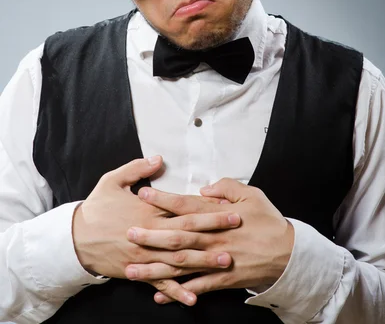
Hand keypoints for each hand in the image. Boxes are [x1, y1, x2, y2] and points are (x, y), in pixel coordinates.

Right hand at [72, 157, 240, 303]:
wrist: (75, 238)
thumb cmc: (96, 208)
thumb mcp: (113, 180)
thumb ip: (137, 169)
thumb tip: (158, 160)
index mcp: (147, 210)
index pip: (182, 207)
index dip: (205, 206)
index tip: (226, 203)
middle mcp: (150, 233)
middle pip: (187, 230)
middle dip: (214, 228)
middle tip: (236, 226)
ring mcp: (145, 255)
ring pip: (179, 259)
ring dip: (204, 260)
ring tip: (227, 260)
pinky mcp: (138, 271)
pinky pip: (160, 283)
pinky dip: (177, 291)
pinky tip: (194, 297)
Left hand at [134, 178, 293, 303]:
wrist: (289, 253)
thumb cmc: (269, 220)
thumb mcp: (251, 194)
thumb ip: (227, 187)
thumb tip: (205, 187)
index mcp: (218, 215)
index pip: (185, 205)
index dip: (163, 199)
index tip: (143, 194)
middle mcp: (213, 238)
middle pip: (177, 236)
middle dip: (151, 235)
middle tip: (128, 234)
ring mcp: (217, 260)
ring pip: (181, 264)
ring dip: (156, 267)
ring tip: (133, 269)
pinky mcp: (223, 278)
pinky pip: (196, 286)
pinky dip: (178, 291)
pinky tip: (159, 294)